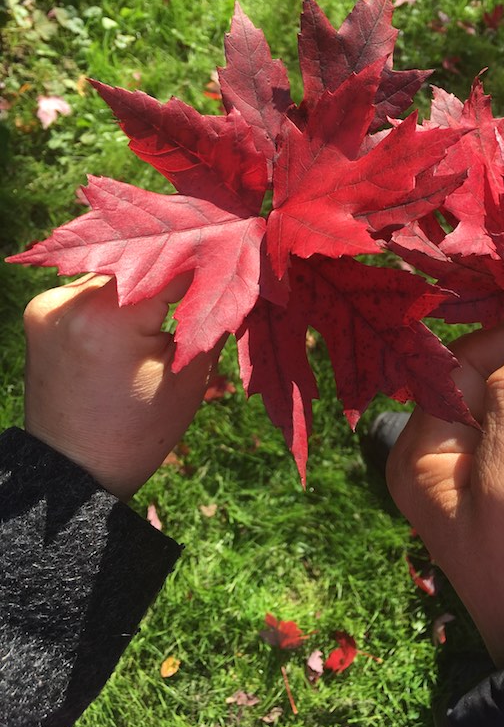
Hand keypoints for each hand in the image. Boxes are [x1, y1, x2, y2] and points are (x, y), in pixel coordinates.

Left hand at [23, 274, 216, 498]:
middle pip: (143, 259)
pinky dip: (121, 290)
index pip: (174, 265)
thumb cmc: (138, 433)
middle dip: (179, 263)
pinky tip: (142, 301)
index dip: (211, 259)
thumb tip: (233, 277)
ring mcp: (50, 303)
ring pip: (118, 268)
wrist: (73, 469)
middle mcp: (71, 300)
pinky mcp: (42, 311)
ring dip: (148, 273)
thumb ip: (212, 319)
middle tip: (216, 263)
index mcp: (109, 317)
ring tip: (181, 283)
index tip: (237, 256)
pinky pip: (94, 285)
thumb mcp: (190, 378)